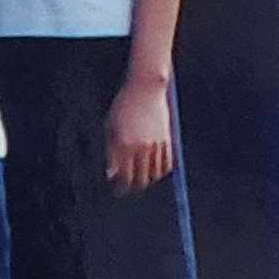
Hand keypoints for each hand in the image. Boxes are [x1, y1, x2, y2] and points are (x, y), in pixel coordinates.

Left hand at [103, 72, 174, 192]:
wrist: (145, 88)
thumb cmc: (123, 107)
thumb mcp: (110, 128)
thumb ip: (111, 154)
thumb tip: (111, 176)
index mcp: (123, 145)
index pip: (122, 177)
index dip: (119, 187)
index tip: (117, 189)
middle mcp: (140, 147)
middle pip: (139, 181)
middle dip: (132, 187)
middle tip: (127, 187)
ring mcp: (156, 145)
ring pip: (154, 176)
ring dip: (146, 180)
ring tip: (139, 176)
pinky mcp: (168, 141)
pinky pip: (167, 166)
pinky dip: (160, 171)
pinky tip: (152, 169)